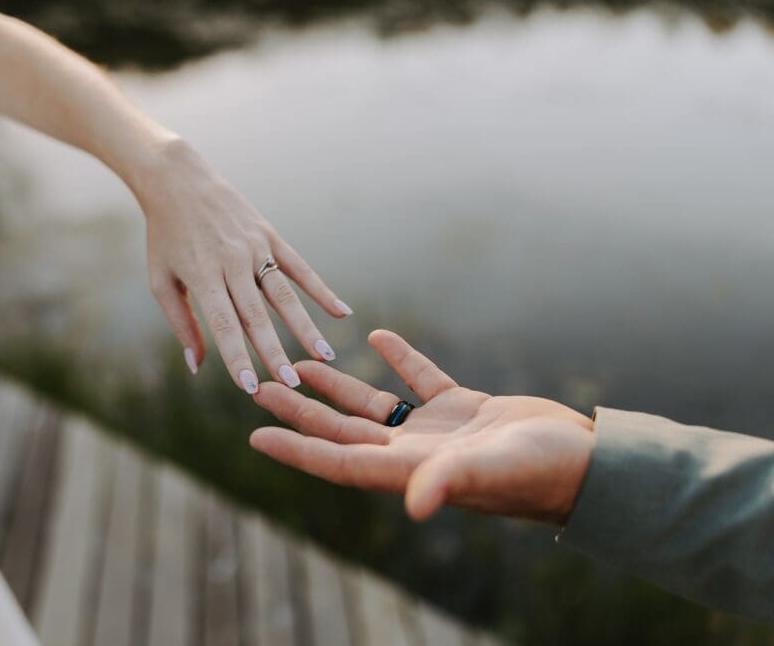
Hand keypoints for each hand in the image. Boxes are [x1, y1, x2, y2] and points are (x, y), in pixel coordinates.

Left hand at [137, 140, 350, 392]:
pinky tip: (341, 312)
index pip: (224, 324)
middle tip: (292, 383)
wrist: (178, 181)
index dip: (237, 357)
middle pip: (257, 315)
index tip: (250, 387)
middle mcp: (231, 262)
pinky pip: (300, 266)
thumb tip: (197, 367)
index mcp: (202, 275)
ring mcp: (254, 247)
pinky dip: (321, 290)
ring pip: (284, 294)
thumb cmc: (166, 237)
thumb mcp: (161, 279)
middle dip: (275, 352)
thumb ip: (181, 324)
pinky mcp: (269, 235)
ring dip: (306, 327)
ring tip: (325, 357)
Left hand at [250, 330, 594, 524]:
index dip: (297, 450)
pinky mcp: (462, 409)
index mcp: (408, 471)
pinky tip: (375, 337)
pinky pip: (418, 380)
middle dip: (301, 411)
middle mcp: (413, 454)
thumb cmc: (542, 472)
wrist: (587, 461)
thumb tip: (414, 505)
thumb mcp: (493, 470)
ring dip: (336, 387)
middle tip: (261, 385)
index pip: (338, 462)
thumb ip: (449, 481)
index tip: (257, 435)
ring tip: (300, 363)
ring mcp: (436, 431)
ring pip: (372, 407)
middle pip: (342, 431)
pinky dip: (397, 360)